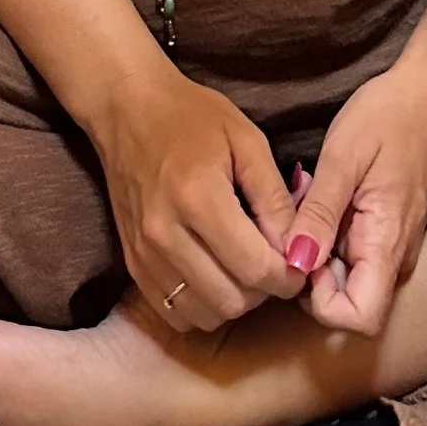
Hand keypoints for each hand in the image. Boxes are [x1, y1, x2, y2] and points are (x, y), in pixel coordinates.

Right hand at [92, 67, 301, 332]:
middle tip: (273, 263)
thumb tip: (296, 250)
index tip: (299, 262)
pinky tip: (215, 275)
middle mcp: (165, 233)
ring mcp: (144, 253)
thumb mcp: (247, 140)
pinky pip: (175, 314)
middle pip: (232, 300)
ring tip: (244, 268)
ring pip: (205, 315)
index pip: (255, 268)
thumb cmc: (192, 117)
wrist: (127, 110)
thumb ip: (275, 198)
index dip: (288, 276)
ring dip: (235, 302)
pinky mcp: (132, 264)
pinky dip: (203, 306)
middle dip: (264, 290)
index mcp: (198, 197)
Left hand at [282, 63, 426, 337]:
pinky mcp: (385, 231)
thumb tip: (294, 265)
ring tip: (304, 202)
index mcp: (387, 243)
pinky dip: (327, 235)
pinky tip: (317, 198)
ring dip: (316, 251)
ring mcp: (392, 245)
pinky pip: (351, 254)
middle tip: (295, 221)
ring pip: (346, 278)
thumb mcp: (343, 157)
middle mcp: (394, 256)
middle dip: (311, 274)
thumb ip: (319, 214)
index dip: (320, 302)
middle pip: (349, 303)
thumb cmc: (389, 116)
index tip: (301, 256)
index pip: (359, 318)